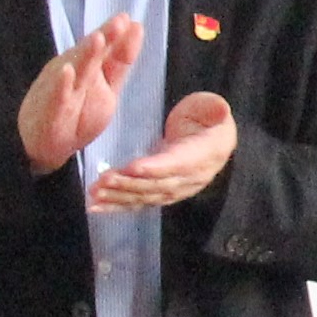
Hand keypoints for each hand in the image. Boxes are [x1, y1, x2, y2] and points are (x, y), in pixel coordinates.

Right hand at [20, 14, 141, 173]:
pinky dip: (61, 85)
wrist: (44, 146)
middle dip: (104, 37)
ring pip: (75, 70)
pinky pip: (57, 97)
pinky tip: (67, 72)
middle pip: (90, 54)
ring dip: (86, 54)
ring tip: (98, 38)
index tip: (129, 20)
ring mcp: (62, 91)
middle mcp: (75, 74)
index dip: (116, 35)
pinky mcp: (51, 111)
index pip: (105, 50)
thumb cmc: (77, 113)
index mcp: (89, 68)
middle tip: (118, 22)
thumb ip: (119, 61)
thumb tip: (136, 27)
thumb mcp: (106, 87)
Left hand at [87, 90, 237, 211]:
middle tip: (103, 181)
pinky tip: (96, 207)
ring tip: (95, 194)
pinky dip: (117, 206)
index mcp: (203, 156)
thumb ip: (214, 109)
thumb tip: (221, 109)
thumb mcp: (212, 108)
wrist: (213, 139)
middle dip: (129, 185)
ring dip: (119, 197)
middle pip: (158, 185)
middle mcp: (191, 178)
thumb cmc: (207, 119)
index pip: (178, 164)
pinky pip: (139, 203)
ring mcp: (176, 190)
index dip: (156, 168)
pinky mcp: (162, 194)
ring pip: (146, 197)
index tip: (132, 168)